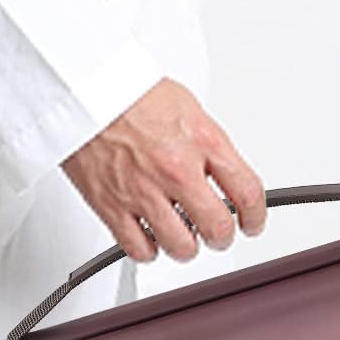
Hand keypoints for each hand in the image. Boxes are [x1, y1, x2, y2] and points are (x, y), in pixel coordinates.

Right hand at [60, 77, 266, 262]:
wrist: (83, 88)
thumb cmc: (129, 91)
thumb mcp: (187, 107)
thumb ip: (208, 145)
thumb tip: (222, 172)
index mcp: (202, 142)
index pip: (247, 192)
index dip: (256, 216)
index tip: (252, 223)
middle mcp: (176, 169)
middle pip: (217, 228)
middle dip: (222, 237)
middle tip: (218, 234)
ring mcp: (143, 191)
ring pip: (181, 247)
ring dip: (186, 247)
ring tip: (183, 237)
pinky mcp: (111, 205)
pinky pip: (139, 249)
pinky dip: (149, 250)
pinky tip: (150, 237)